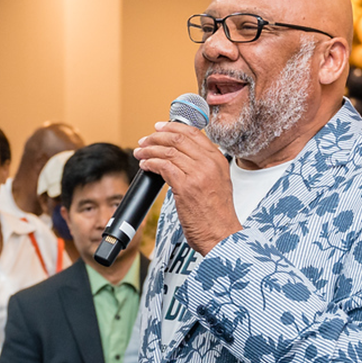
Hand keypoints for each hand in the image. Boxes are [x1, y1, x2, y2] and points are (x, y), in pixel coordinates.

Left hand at [134, 122, 240, 254]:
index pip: (193, 133)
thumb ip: (204, 167)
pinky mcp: (185, 186)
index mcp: (218, 159)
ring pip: (167, 151)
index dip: (172, 126)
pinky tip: (144, 165)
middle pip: (178, 138)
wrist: (222, 235)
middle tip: (145, 140)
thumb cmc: (217, 215)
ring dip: (149, 150)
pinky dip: (150, 163)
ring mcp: (197, 174)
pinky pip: (162, 166)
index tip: (159, 127)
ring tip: (139, 152)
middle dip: (156, 137)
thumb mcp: (217, 183)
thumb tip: (181, 157)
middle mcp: (209, 163)